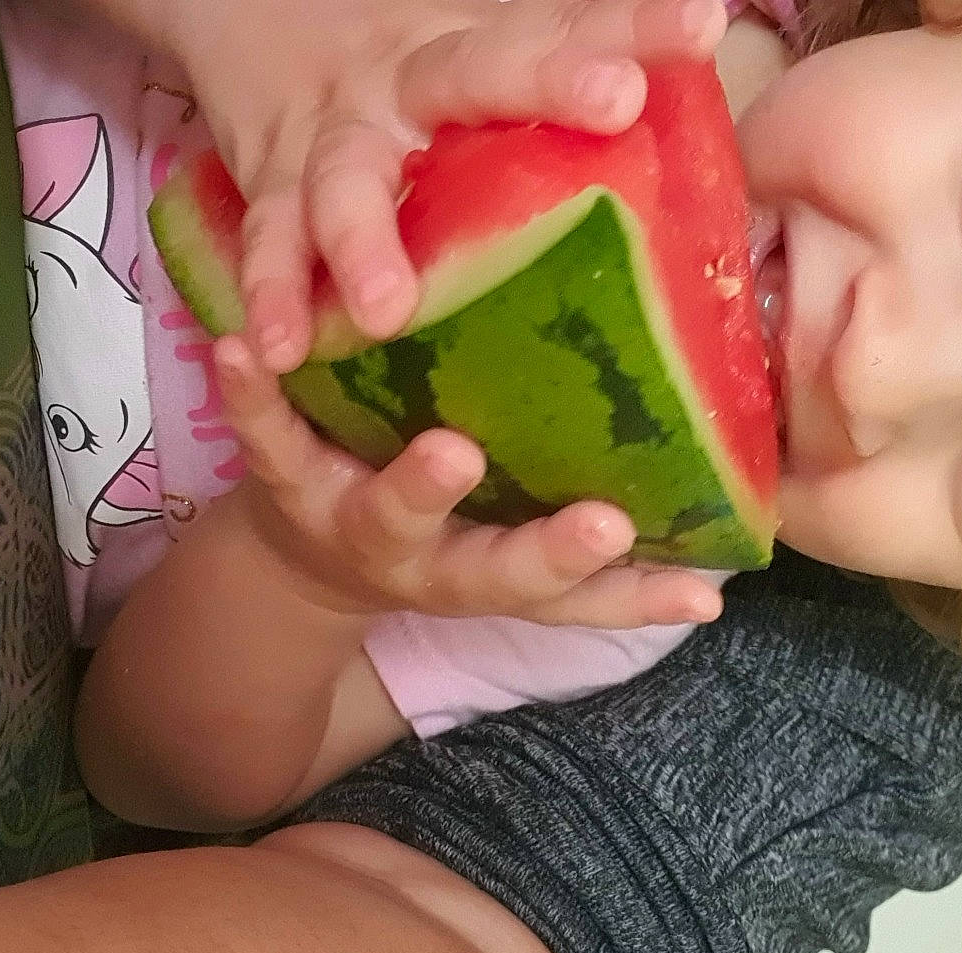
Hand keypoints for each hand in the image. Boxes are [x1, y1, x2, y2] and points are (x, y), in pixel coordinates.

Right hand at [138, 0, 725, 371]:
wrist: (267, 26)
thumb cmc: (429, 87)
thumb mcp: (498, 65)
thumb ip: (587, 73)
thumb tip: (701, 68)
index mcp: (481, 57)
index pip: (571, 29)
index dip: (637, 26)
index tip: (701, 26)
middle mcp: (411, 85)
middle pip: (477, 71)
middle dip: (546, 81)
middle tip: (615, 96)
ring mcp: (340, 139)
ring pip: (346, 177)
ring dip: (362, 239)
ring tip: (388, 308)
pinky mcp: (276, 195)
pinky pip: (268, 243)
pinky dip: (269, 294)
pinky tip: (281, 346)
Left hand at [211, 336, 723, 627]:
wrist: (302, 562)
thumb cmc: (448, 545)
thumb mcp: (523, 572)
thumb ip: (616, 584)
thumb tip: (722, 589)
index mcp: (490, 578)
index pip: (571, 596)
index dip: (625, 595)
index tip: (689, 582)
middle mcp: (429, 561)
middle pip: (489, 568)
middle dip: (542, 552)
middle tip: (598, 523)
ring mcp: (355, 520)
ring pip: (389, 512)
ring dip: (417, 485)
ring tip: (448, 448)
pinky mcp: (283, 474)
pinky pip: (264, 437)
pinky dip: (251, 396)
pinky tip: (239, 348)